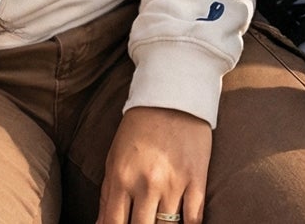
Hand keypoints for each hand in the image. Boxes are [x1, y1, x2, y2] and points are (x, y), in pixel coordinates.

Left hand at [98, 106, 210, 223]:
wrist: (173, 94)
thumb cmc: (138, 129)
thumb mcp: (114, 158)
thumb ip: (107, 196)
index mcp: (122, 178)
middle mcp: (147, 183)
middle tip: (143, 223)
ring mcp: (174, 182)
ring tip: (159, 222)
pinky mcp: (197, 177)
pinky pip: (194, 218)